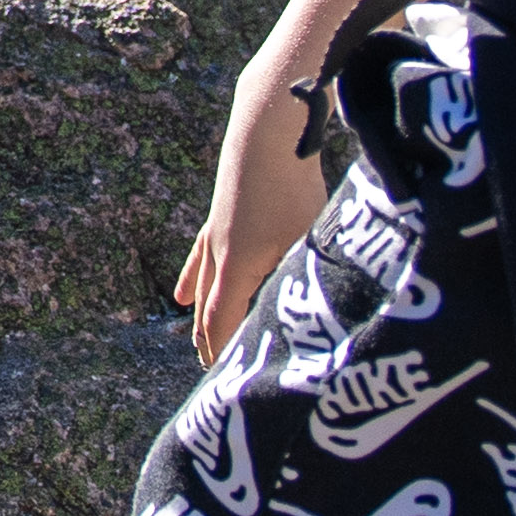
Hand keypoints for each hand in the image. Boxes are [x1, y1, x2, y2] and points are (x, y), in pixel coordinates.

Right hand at [174, 57, 333, 361]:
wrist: (266, 129)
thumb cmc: (292, 186)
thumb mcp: (310, 238)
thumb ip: (312, 278)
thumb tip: (334, 316)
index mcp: (238, 268)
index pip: (223, 326)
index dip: (223, 357)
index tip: (226, 385)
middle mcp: (219, 255)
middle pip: (207, 310)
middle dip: (210, 344)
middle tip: (213, 375)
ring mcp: (216, 233)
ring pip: (201, 285)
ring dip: (200, 316)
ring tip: (193, 341)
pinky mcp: (220, 213)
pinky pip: (200, 257)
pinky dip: (193, 280)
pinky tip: (182, 291)